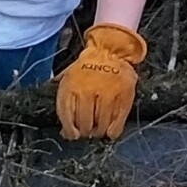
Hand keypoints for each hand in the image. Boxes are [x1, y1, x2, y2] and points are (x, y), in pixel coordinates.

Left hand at [56, 23, 146, 139]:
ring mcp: (107, 93)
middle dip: (84, 132)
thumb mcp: (68, 76)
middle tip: (86, 133)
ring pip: (101, 123)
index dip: (69, 129)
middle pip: (84, 122)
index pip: (66, 114)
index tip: (72, 135)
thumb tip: (63, 127)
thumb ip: (63, 96)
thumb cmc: (87, 66)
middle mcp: (88, 89)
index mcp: (71, 85)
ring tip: (97, 132)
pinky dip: (114, 130)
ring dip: (98, 132)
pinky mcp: (124, 95)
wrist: (110, 51)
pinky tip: (110, 132)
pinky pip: (118, 119)